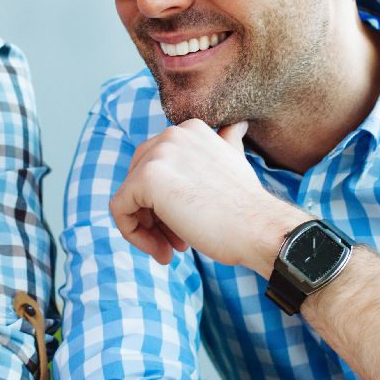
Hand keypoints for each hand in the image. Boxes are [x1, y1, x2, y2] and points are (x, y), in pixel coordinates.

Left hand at [108, 120, 303, 272]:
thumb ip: (226, 142)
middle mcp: (172, 134)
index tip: (185, 224)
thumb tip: (235, 126)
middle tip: (176, 243)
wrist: (260, 229)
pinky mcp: (146, 178)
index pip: (156, 165)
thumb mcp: (235, 162)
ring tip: (171, 251)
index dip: (164, 200)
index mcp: (190, 129)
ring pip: (128, 196)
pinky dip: (134, 235)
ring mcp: (158, 154)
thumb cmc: (247, 207)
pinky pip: (120, 210)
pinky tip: (162, 252)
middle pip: (138, 179)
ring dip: (147, 229)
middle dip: (153, 215)